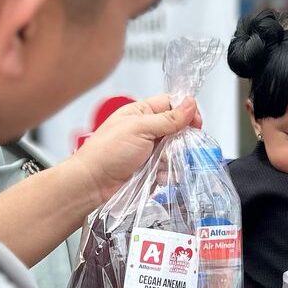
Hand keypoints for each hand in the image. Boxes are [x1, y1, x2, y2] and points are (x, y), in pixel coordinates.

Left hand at [71, 94, 200, 200]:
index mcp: (140, 112)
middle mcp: (145, 129)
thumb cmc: (106, 153)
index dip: (186, 111)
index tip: (196, 123)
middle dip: (182, 138)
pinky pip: (168, 167)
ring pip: (174, 149)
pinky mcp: (148, 168)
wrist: (91, 184)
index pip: (171, 103)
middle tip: (181, 146)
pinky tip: (159, 176)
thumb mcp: (140, 129)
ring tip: (164, 164)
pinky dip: (167, 172)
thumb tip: (190, 103)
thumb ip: (168, 118)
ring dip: (174, 157)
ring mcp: (147, 149)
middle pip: (176, 128)